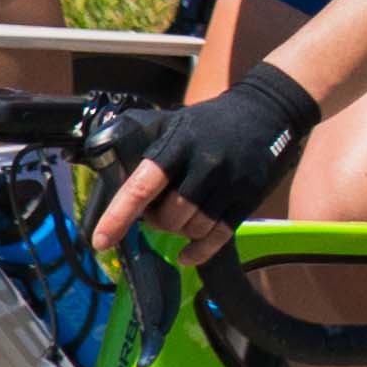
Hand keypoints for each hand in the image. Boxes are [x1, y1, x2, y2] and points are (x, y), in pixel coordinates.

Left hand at [118, 66, 311, 251]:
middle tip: (157, 214)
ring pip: (194, 228)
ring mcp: (230, 182)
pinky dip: (199, 251)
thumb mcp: (173, 123)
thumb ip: (143, 145)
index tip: (101, 241)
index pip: (142, 186)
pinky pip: (219, 237)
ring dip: (179, 232)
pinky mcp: (249, 197)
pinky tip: (187, 254)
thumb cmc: (209, 123)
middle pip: (170, 217)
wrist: (265, 111)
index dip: (118, 216)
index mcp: (178, 143)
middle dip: (157, 222)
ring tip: (178, 219)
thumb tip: (102, 165)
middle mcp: (204, 164)